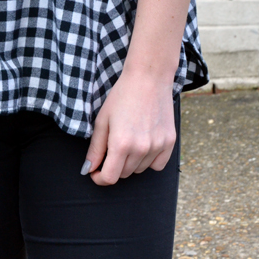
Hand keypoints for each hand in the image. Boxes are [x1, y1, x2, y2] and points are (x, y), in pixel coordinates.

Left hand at [82, 69, 176, 185]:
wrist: (149, 79)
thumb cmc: (122, 96)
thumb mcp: (102, 121)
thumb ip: (95, 149)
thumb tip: (89, 169)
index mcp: (121, 144)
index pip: (110, 178)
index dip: (99, 178)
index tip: (95, 173)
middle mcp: (141, 148)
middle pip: (124, 174)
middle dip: (113, 167)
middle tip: (111, 149)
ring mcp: (158, 146)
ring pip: (139, 170)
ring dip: (130, 163)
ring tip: (128, 141)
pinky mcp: (170, 142)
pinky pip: (157, 165)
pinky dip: (148, 161)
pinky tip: (143, 146)